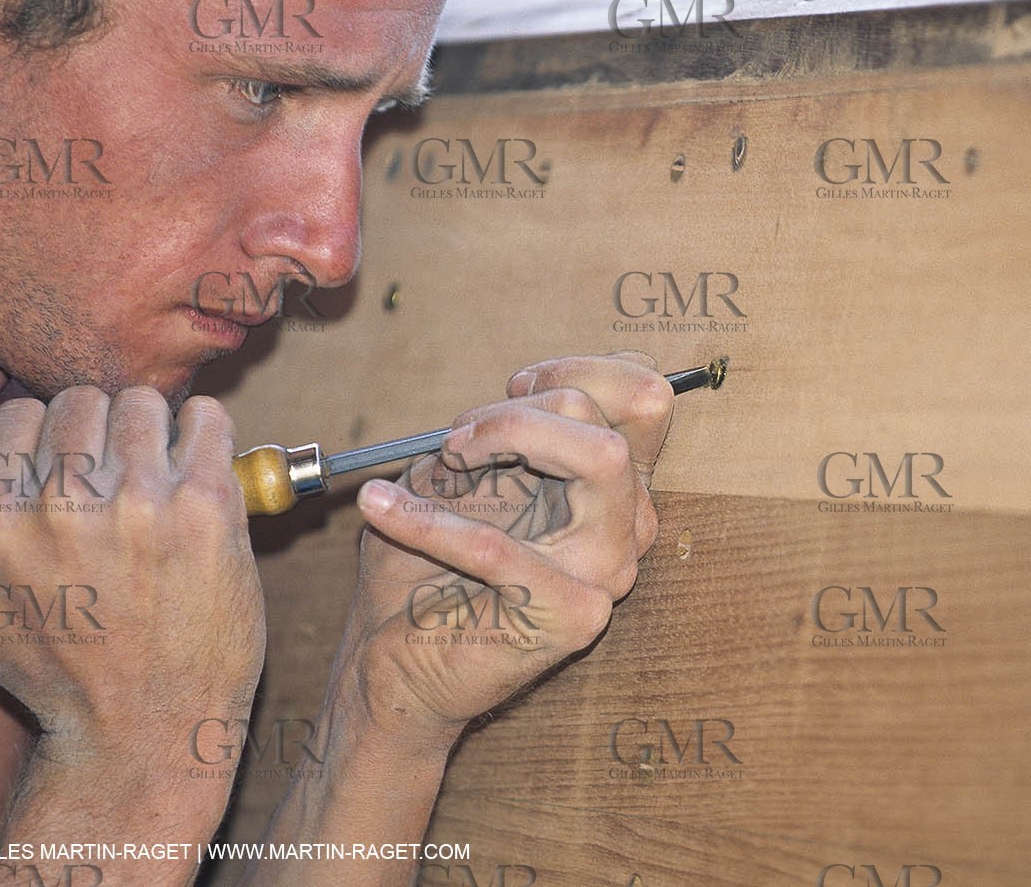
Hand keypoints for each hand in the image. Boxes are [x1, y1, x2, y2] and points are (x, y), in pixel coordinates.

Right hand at [0, 386, 264, 760]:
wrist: (141, 726)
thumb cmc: (46, 665)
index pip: (18, 412)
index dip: (43, 444)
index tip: (65, 483)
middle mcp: (63, 503)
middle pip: (82, 400)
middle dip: (97, 435)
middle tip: (113, 486)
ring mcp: (139, 502)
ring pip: (143, 402)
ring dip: (152, 434)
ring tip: (154, 484)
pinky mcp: (207, 507)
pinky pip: (208, 418)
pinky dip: (205, 434)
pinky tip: (196, 476)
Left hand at [337, 351, 672, 745]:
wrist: (392, 661)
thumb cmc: (425, 564)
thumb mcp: (466, 471)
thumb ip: (510, 427)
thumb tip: (530, 388)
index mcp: (616, 486)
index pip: (647, 394)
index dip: (579, 370)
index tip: (514, 388)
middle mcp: (630, 523)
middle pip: (632, 408)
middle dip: (532, 404)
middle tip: (460, 439)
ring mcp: (610, 569)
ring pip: (602, 454)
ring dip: (506, 436)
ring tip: (445, 460)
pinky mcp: (574, 614)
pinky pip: (502, 546)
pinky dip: (429, 521)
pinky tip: (383, 508)